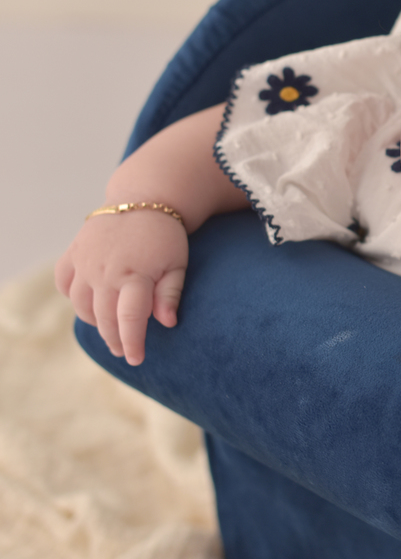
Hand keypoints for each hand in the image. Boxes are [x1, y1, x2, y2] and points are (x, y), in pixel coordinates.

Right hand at [55, 209, 188, 364]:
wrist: (142, 200)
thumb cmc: (165, 236)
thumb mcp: (177, 263)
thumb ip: (170, 294)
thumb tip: (167, 323)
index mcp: (135, 275)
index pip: (129, 320)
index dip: (132, 343)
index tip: (136, 359)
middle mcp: (105, 271)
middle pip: (104, 318)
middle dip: (114, 339)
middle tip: (124, 351)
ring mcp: (85, 263)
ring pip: (81, 306)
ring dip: (95, 321)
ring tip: (109, 328)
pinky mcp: (72, 254)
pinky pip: (64, 284)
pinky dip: (73, 298)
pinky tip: (88, 303)